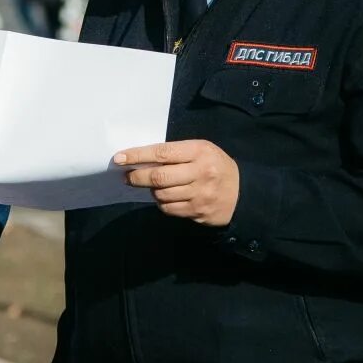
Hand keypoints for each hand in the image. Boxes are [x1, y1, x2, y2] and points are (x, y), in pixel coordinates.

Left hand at [115, 140, 239, 226]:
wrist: (243, 194)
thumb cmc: (216, 166)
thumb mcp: (202, 151)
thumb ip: (176, 153)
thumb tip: (143, 160)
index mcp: (199, 151)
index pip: (161, 153)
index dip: (137, 156)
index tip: (119, 158)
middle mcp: (200, 172)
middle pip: (158, 176)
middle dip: (137, 177)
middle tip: (127, 176)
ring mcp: (199, 194)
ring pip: (161, 194)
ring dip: (152, 190)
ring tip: (154, 185)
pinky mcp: (198, 212)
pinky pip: (169, 209)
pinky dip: (162, 203)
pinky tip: (167, 197)